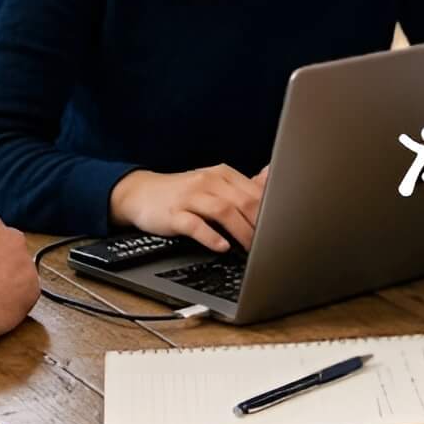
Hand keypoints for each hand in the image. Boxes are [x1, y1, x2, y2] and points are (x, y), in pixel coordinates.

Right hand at [110, 165, 267, 251]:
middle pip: (243, 201)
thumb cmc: (183, 192)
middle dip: (260, 224)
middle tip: (270, 243)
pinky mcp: (174, 213)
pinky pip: (195, 224)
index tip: (281, 229)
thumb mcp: (214, 183)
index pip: (255, 192)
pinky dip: (210, 236)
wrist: (141, 193)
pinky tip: (221, 247)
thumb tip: (274, 175)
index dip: (271, 212)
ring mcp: (190, 197)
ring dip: (241, 232)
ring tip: (251, 248)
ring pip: (223, 211)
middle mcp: (208, 182)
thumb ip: (243, 184)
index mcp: (223, 174)